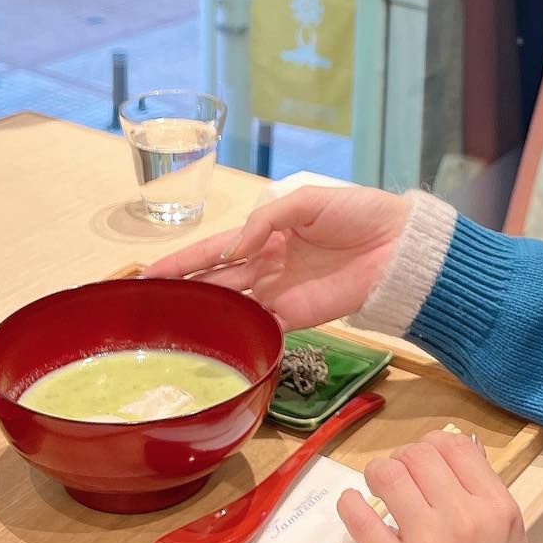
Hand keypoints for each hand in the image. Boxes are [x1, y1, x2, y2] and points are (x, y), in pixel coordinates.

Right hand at [144, 186, 408, 330]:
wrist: (399, 247)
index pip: (214, 249)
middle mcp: (266, 264)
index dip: (182, 260)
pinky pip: (262, 327)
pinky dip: (238, 333)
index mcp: (266, 233)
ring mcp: (280, 292)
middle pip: (214, 280)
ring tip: (165, 326)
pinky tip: (210, 341)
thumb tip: (235, 247)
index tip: (147, 273)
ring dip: (202, 314)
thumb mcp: (308, 200)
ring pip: (231, 305)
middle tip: (143, 306)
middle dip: (181, 291)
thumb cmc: (359, 214)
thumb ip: (267, 219)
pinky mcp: (298, 316)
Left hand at [338, 429, 531, 542]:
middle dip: (404, 459)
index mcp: (497, 507)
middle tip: (398, 476)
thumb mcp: (513, 542)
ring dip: (377, 474)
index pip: (455, 446)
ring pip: (390, 475)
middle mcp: (464, 517)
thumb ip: (487, 500)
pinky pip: (361, 519)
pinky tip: (352, 504)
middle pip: (420, 455)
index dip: (433, 444)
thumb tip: (459, 458)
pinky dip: (350, 505)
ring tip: (377, 487)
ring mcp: (427, 542)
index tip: (424, 459)